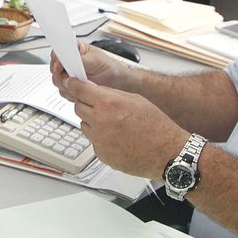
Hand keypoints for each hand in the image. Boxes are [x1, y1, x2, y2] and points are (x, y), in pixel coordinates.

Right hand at [49, 43, 130, 91]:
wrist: (118, 82)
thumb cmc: (109, 67)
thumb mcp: (96, 61)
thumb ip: (81, 60)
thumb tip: (69, 58)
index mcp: (74, 50)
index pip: (58, 51)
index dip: (56, 58)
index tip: (59, 64)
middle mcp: (69, 62)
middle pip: (54, 68)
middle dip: (61, 75)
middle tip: (71, 78)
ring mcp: (69, 75)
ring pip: (57, 81)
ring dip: (68, 85)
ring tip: (83, 84)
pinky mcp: (71, 87)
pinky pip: (64, 91)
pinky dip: (72, 93)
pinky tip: (82, 91)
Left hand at [54, 73, 186, 180]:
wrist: (166, 153)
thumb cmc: (157, 126)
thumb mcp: (136, 100)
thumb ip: (112, 94)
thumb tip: (95, 90)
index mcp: (108, 104)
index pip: (79, 90)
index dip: (74, 85)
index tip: (71, 83)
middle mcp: (100, 122)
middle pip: (78, 107)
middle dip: (86, 104)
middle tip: (100, 106)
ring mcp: (99, 140)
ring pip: (85, 125)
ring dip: (93, 122)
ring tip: (115, 124)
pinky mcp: (101, 154)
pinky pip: (94, 142)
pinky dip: (101, 138)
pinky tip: (118, 138)